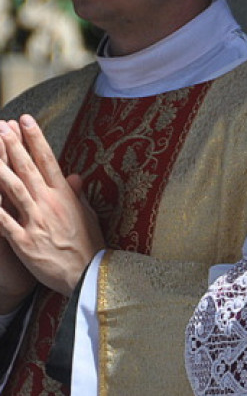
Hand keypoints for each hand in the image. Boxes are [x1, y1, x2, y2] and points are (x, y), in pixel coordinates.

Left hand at [0, 116, 103, 295]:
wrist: (87, 274)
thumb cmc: (88, 245)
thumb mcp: (88, 216)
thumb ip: (77, 195)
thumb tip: (74, 176)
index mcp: (65, 196)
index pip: (48, 160)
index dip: (35, 139)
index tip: (25, 121)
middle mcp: (50, 204)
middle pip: (28, 169)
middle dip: (14, 146)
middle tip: (2, 126)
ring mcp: (36, 221)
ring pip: (13, 189)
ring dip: (0, 168)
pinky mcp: (23, 241)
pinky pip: (3, 221)